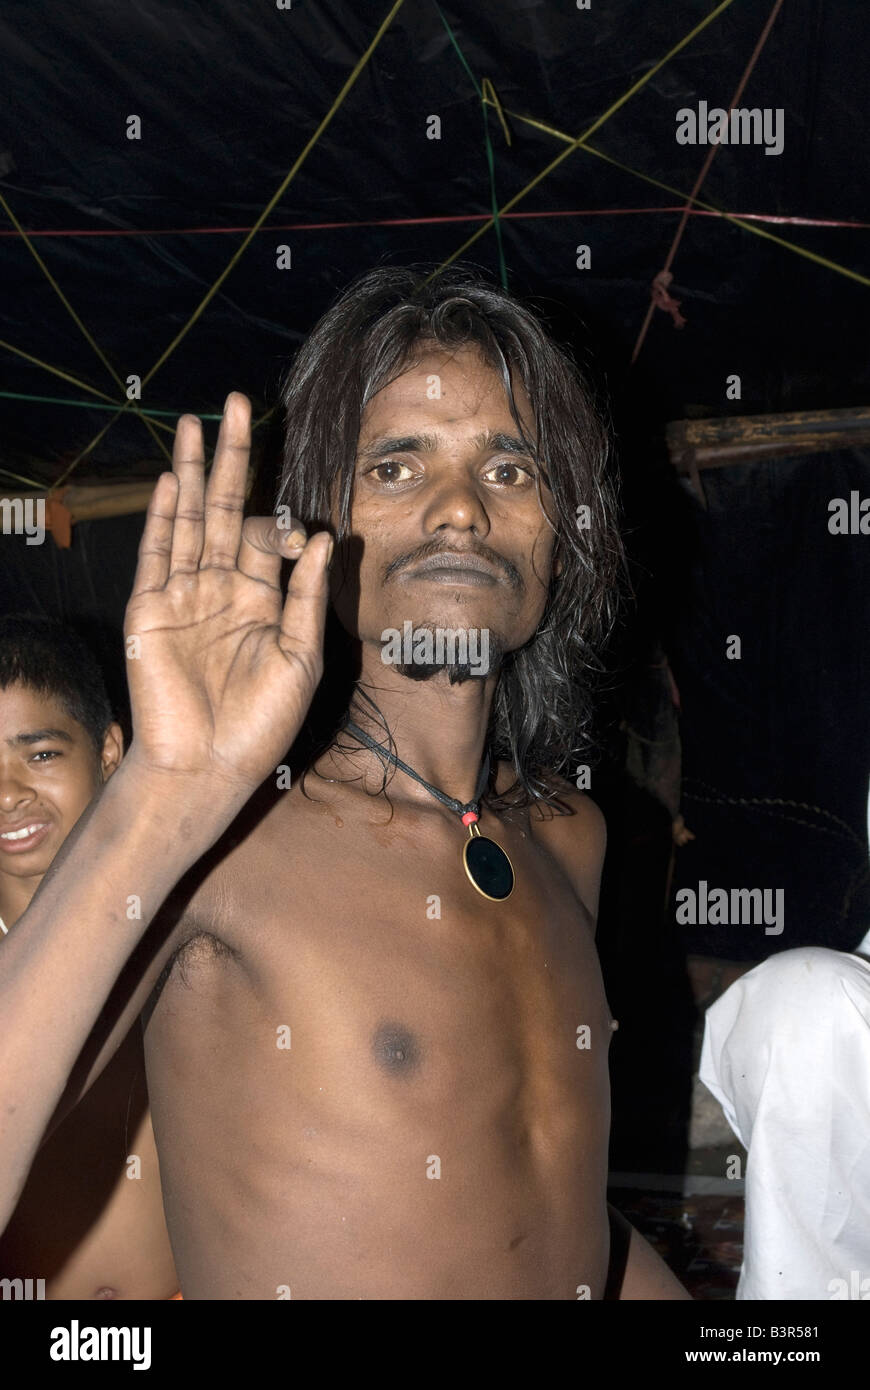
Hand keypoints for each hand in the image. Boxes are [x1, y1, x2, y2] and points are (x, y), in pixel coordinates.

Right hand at [124, 393, 330, 801]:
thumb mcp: (301, 657)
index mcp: (260, 600)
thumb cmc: (260, 724)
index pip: (268, 538)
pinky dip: (163, 517)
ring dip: (191, 471)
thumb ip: (308, 596)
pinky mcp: (150, 611)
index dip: (283, 523)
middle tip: (240, 404)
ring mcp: (183, 596)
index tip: (299, 534)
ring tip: (196, 423)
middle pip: (225, 509)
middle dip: (232, 458)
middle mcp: (220, 589)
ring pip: (188, 520)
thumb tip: (324, 537)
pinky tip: (170, 481)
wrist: (207, 766)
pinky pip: (157, 555)